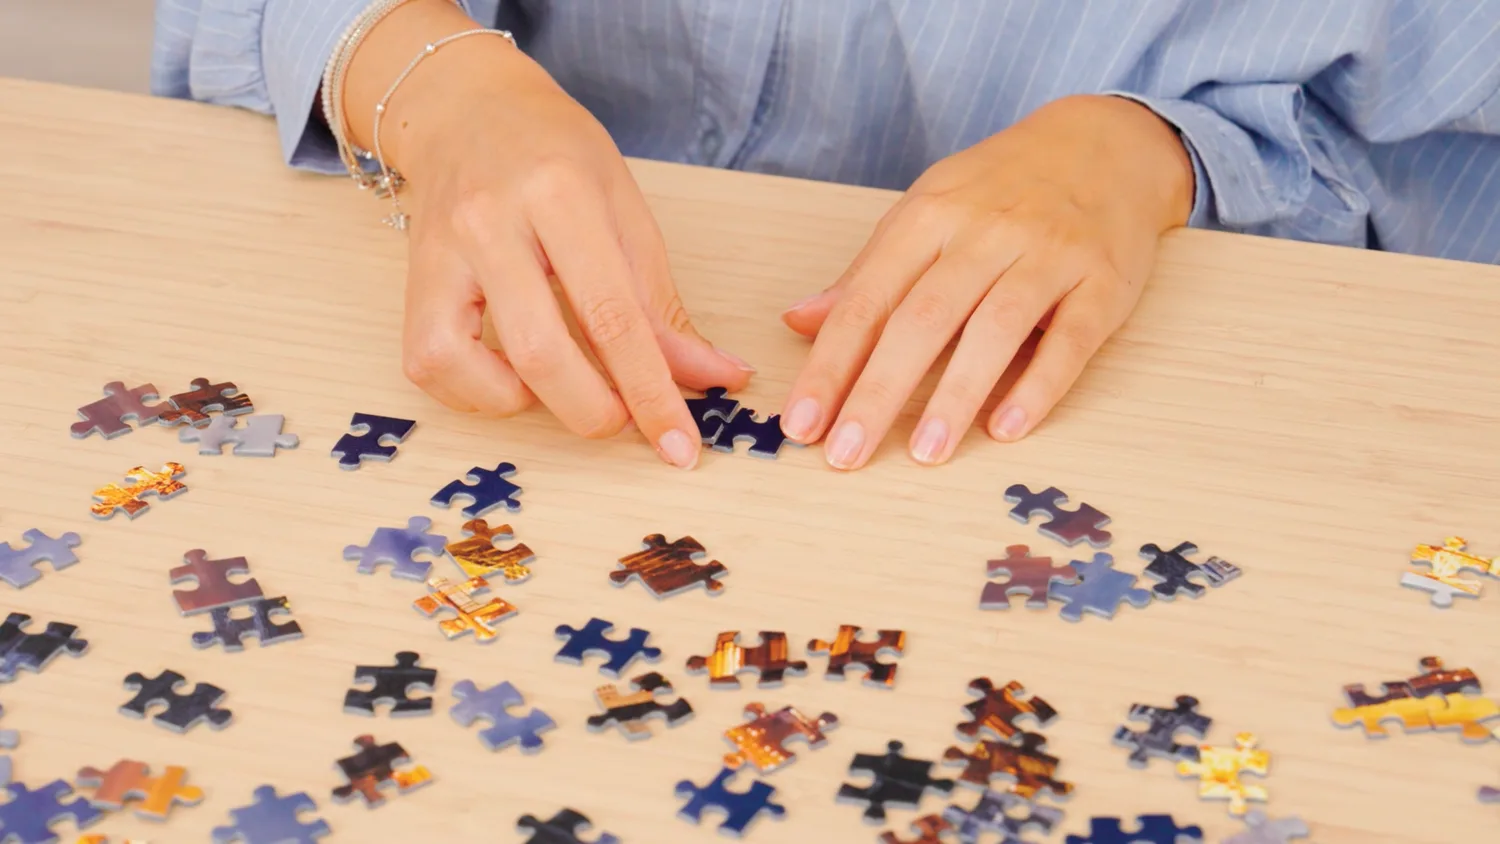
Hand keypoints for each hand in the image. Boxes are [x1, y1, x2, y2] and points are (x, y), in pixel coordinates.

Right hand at [343, 0, 751, 467]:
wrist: (466, 107)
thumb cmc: (555, 155)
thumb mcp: (625, 208)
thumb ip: (661, 302)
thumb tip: (714, 377)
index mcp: (559, 192)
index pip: (612, 314)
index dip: (651, 392)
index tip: (680, 447)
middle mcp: (490, 221)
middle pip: (539, 350)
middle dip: (594, 411)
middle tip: (625, 422)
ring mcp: (440, 252)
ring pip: (464, 363)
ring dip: (526, 403)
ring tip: (564, 388)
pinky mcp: (410, 281)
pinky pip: (429, 363)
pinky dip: (476, 392)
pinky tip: (513, 377)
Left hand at [778, 94, 1193, 468]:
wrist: (1106, 143)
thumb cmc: (1002, 187)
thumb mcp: (927, 209)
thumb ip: (869, 272)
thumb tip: (800, 321)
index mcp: (929, 216)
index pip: (866, 300)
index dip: (830, 366)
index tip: (801, 423)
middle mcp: (985, 234)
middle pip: (922, 319)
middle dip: (878, 392)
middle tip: (846, 455)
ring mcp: (1048, 256)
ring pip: (995, 330)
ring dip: (956, 396)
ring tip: (925, 453)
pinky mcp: (1103, 282)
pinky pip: (1070, 340)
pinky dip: (1040, 386)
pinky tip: (1009, 429)